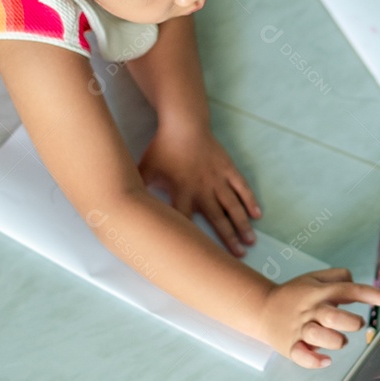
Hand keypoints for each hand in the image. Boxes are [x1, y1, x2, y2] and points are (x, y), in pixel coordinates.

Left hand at [137, 120, 260, 255]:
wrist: (184, 124)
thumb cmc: (163, 147)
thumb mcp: (145, 168)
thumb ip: (137, 187)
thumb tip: (121, 202)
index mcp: (182, 192)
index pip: (186, 221)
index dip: (192, 239)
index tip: (200, 256)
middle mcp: (203, 189)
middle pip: (217, 219)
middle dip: (228, 239)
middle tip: (238, 256)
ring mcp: (218, 179)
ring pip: (233, 207)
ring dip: (242, 225)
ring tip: (251, 241)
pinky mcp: (228, 169)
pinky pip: (242, 188)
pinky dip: (250, 201)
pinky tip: (257, 214)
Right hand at [260, 268, 379, 368]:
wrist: (261, 308)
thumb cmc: (294, 294)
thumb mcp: (314, 278)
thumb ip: (338, 276)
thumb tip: (356, 280)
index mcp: (320, 292)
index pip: (352, 290)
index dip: (376, 295)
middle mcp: (312, 310)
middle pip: (334, 316)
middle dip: (351, 322)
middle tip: (356, 324)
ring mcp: (300, 329)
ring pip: (319, 336)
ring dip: (335, 341)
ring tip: (340, 340)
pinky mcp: (290, 346)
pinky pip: (301, 356)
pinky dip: (314, 360)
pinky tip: (325, 361)